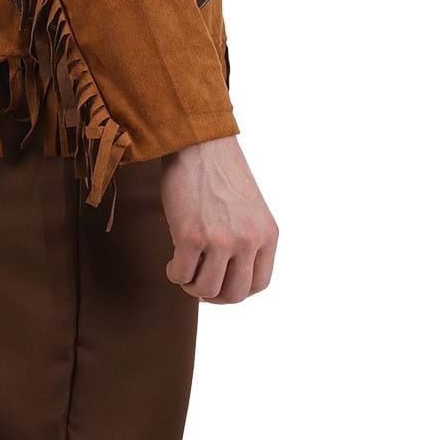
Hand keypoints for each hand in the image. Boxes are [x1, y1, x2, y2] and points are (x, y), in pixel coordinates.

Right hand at [160, 136, 278, 302]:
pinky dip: (174, 273)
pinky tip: (172, 260)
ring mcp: (221, 240)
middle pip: (234, 294)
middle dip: (213, 295)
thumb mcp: (249, 209)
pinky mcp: (191, 235)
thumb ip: (247, 240)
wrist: (198, 144)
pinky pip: (181, 274)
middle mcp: (248, 240)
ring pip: (206, 290)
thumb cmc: (219, 173)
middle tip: (198, 283)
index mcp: (267, 234)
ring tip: (184, 268)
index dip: (236, 291)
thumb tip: (228, 275)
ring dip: (191, 285)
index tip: (221, 285)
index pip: (259, 284)